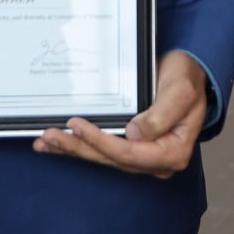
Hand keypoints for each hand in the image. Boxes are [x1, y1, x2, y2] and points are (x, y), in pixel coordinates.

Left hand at [32, 51, 208, 177]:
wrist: (188, 74)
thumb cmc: (187, 80)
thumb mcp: (180, 91)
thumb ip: (161, 114)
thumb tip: (135, 134)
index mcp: (172, 151)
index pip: (129, 153)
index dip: (100, 141)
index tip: (78, 125)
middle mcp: (155, 160)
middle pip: (110, 158)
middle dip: (78, 147)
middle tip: (50, 135)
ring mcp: (142, 155)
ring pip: (102, 157)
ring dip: (72, 149)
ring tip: (46, 141)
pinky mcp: (130, 146)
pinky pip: (102, 149)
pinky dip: (79, 146)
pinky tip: (56, 145)